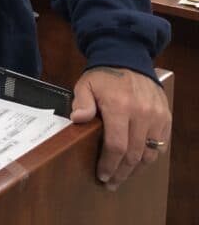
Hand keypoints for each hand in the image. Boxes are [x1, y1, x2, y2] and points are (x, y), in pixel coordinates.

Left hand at [70, 66, 170, 189]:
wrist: (128, 59)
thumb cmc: (104, 76)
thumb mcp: (85, 84)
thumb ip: (82, 102)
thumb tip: (77, 119)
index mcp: (119, 107)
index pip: (116, 145)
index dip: (109, 164)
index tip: (102, 175)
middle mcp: (142, 114)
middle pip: (133, 154)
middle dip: (121, 172)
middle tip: (111, 183)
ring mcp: (157, 117)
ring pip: (149, 153)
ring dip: (136, 169)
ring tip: (123, 177)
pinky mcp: (165, 118)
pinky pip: (159, 145)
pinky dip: (148, 156)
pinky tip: (137, 163)